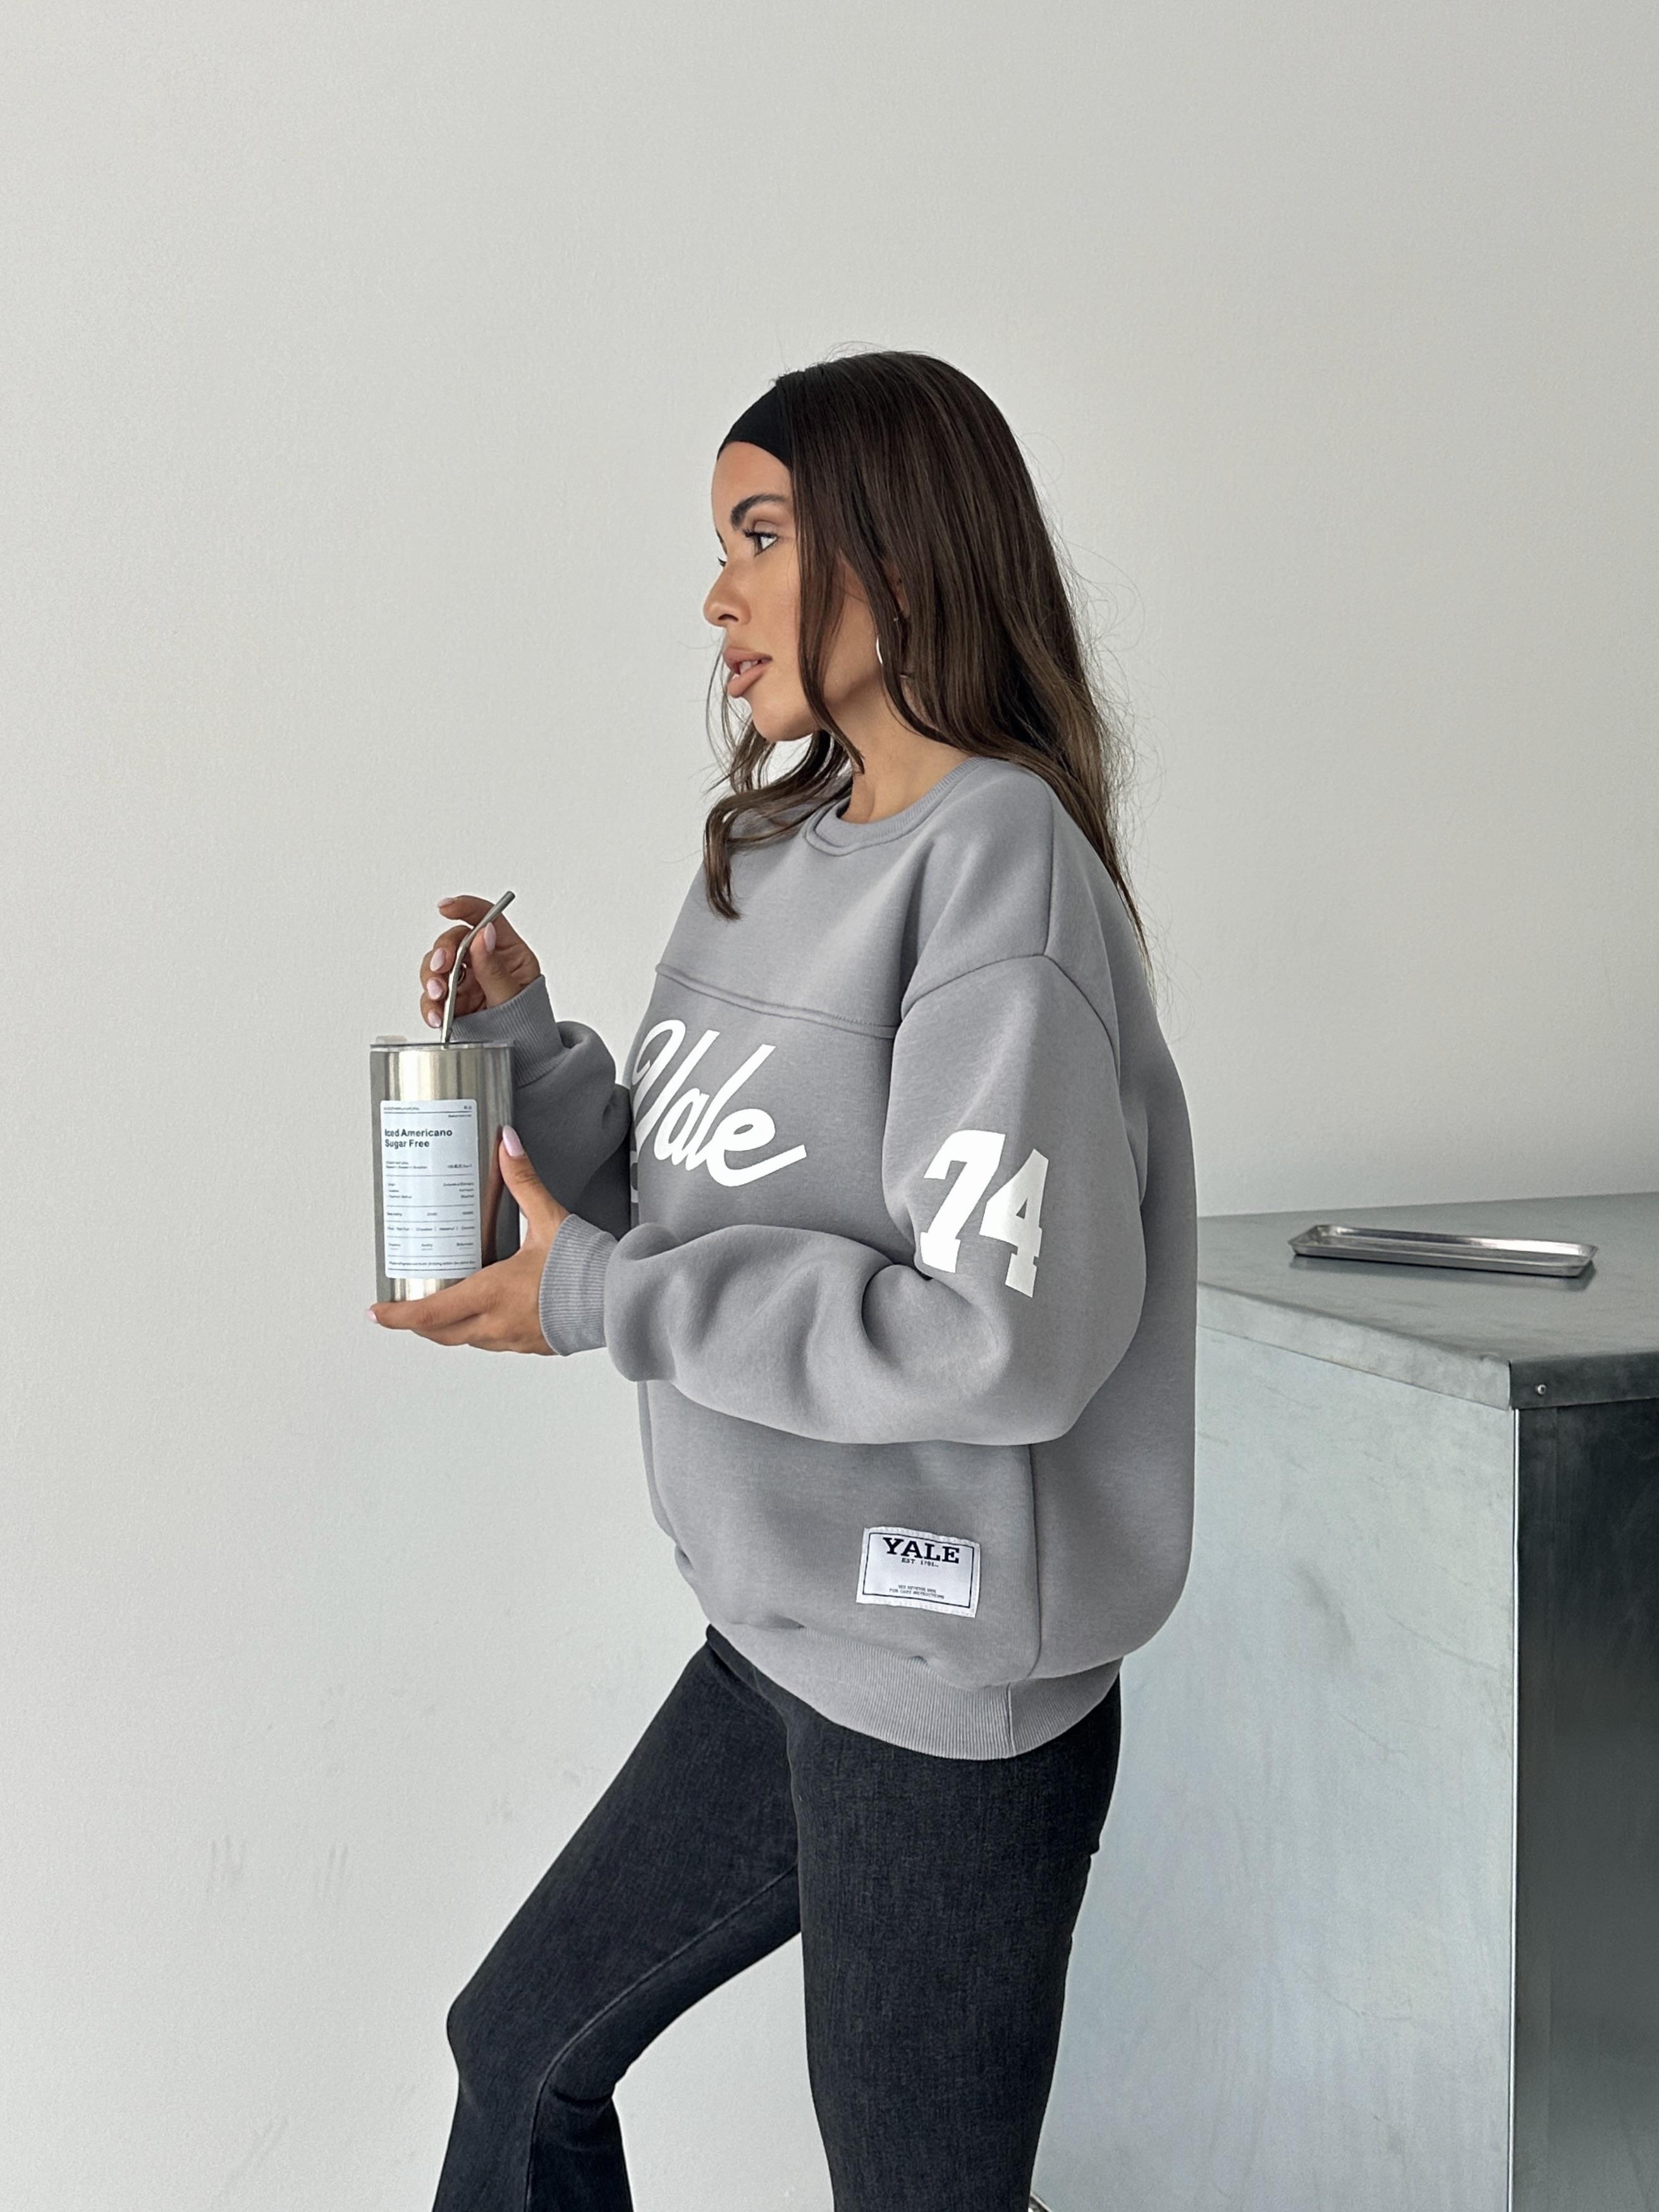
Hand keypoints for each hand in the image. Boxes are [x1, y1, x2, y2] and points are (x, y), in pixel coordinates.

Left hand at [369, 1129, 569, 1351]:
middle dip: (418, 1322)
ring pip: (468, 1340)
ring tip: (443, 1305)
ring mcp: (515, 1339)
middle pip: (440, 1333)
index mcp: (491, 1294)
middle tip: (403, 1308)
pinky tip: (491, 1311)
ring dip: (450, 1327)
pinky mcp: (535, 1345)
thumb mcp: (549, 1218)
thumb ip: (523, 1181)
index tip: (375, 1312)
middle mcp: (497, 1324)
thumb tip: (507, 1142)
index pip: (429, 1314)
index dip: (397, 1315)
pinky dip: (482, 1330)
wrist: (622, 1299)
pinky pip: (495, 1342)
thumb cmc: (587, 1266)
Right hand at [420, 894, 542, 1030]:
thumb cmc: (528, 1022)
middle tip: (441, 967)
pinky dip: (429, 1005)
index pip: (486, 917)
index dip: (465, 907)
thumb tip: (482, 936)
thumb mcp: (516, 996)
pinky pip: (432, 997)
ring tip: (438, 995)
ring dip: (431, 978)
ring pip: (436, 966)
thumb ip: (495, 969)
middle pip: (453, 941)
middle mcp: (483, 961)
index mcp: (506, 952)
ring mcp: (465, 981)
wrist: (524, 1055)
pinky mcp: (452, 1002)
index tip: (446, 908)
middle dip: (441, 952)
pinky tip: (437, 1016)